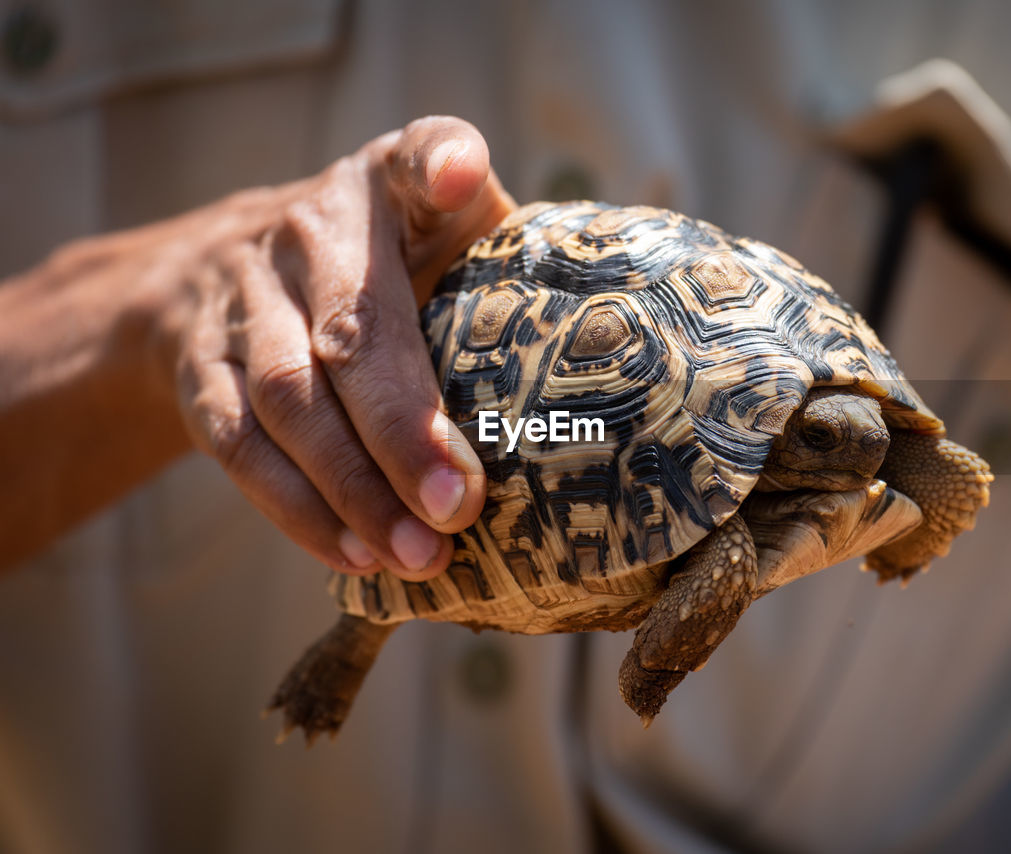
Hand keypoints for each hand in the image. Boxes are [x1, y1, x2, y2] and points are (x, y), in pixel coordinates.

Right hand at [161, 117, 514, 579]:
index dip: (437, 164)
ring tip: (419, 553)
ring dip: (353, 487)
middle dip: (403, 427)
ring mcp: (242, 298)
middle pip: (351, 331)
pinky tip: (357, 554)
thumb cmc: (384, 263)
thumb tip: (606, 359)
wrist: (223, 268)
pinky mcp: (200, 366)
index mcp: (385, 186)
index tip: (459, 181)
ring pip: (288, 399)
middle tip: (457, 506)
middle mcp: (308, 230)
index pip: (415, 154)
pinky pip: (238, 445)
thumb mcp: (444, 232)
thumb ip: (507, 263)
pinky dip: (297, 508)